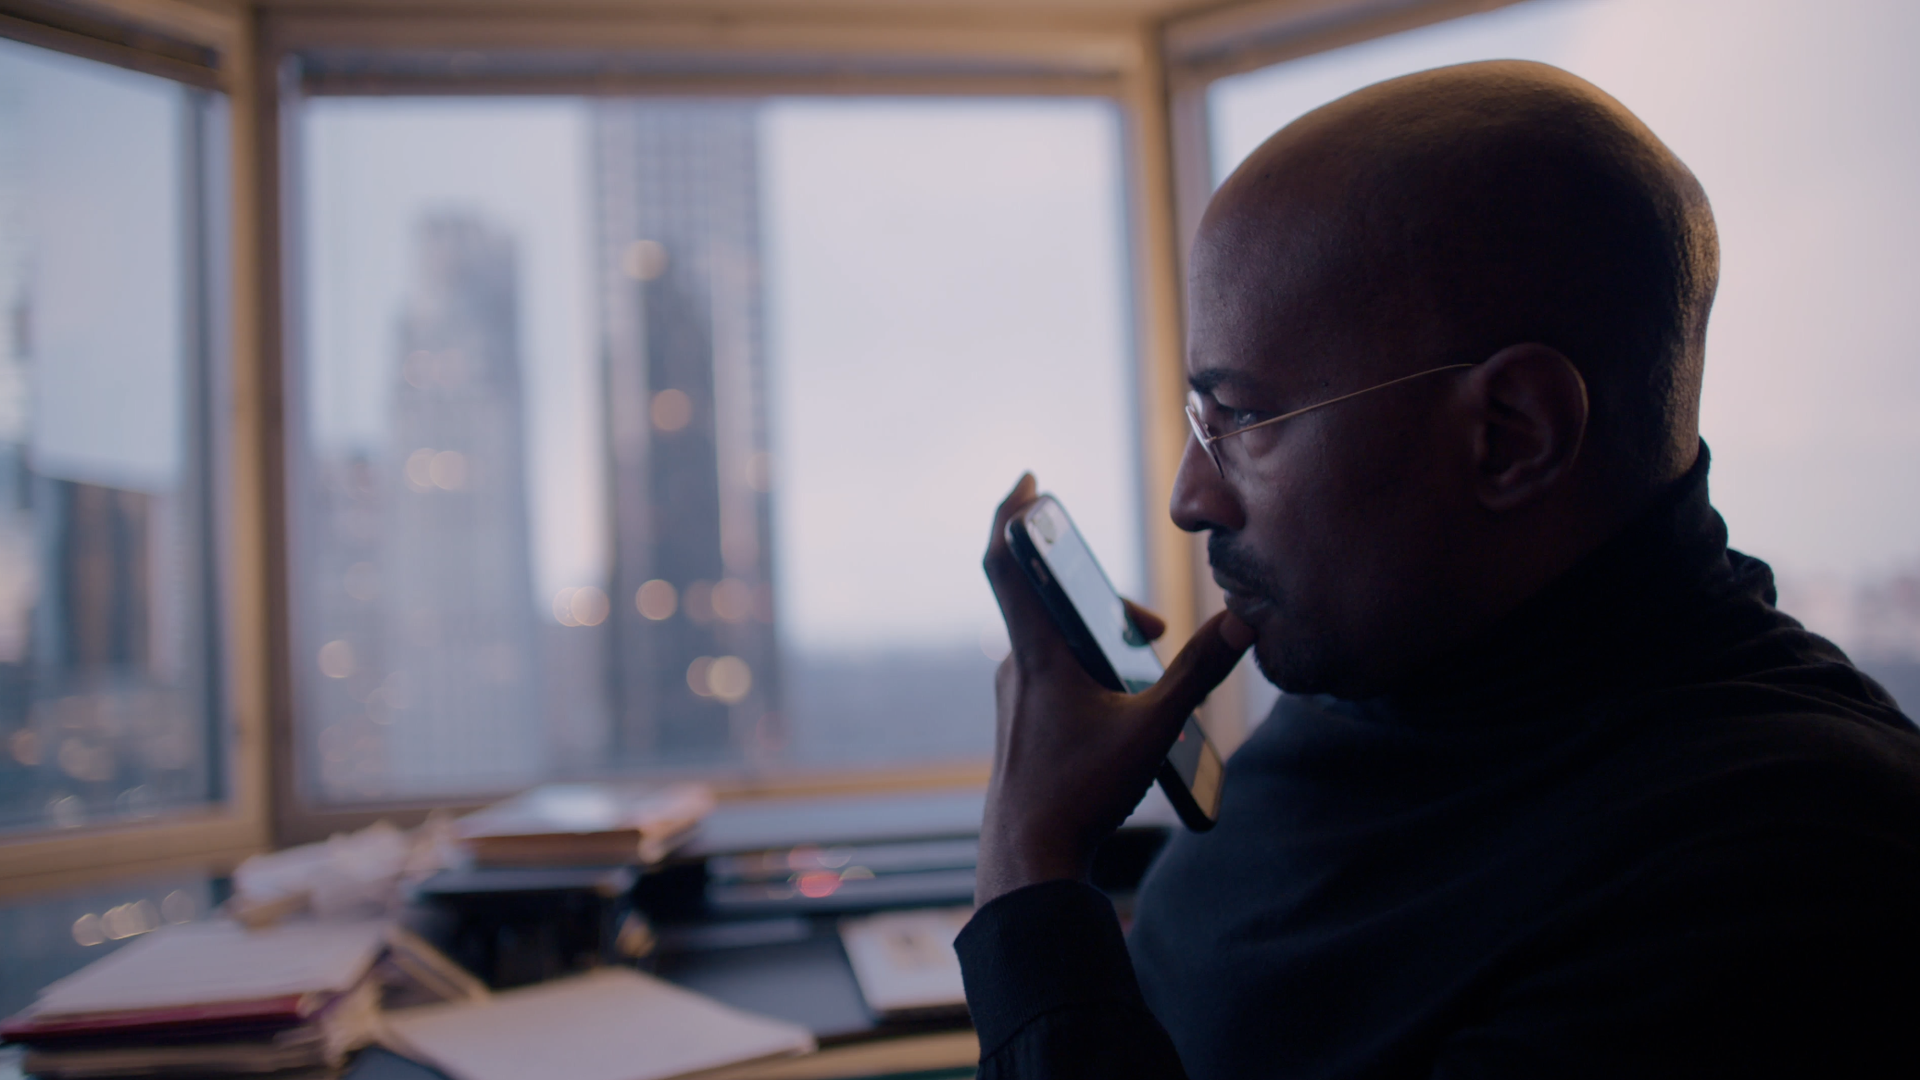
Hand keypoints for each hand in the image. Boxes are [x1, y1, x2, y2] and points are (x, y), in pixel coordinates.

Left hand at [976, 473, 1254, 906]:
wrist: (1028, 859)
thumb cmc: (1079, 795)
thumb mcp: (1151, 732)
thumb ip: (1199, 675)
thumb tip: (1243, 624)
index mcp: (1038, 653)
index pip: (1005, 560)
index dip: (1011, 513)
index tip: (1027, 480)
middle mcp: (1017, 666)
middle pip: (1056, 602)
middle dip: (1108, 599)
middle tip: (1151, 629)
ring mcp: (1016, 696)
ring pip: (1059, 642)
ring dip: (1105, 640)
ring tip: (1146, 668)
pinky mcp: (1022, 722)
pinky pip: (1055, 673)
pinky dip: (1091, 669)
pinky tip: (1122, 709)